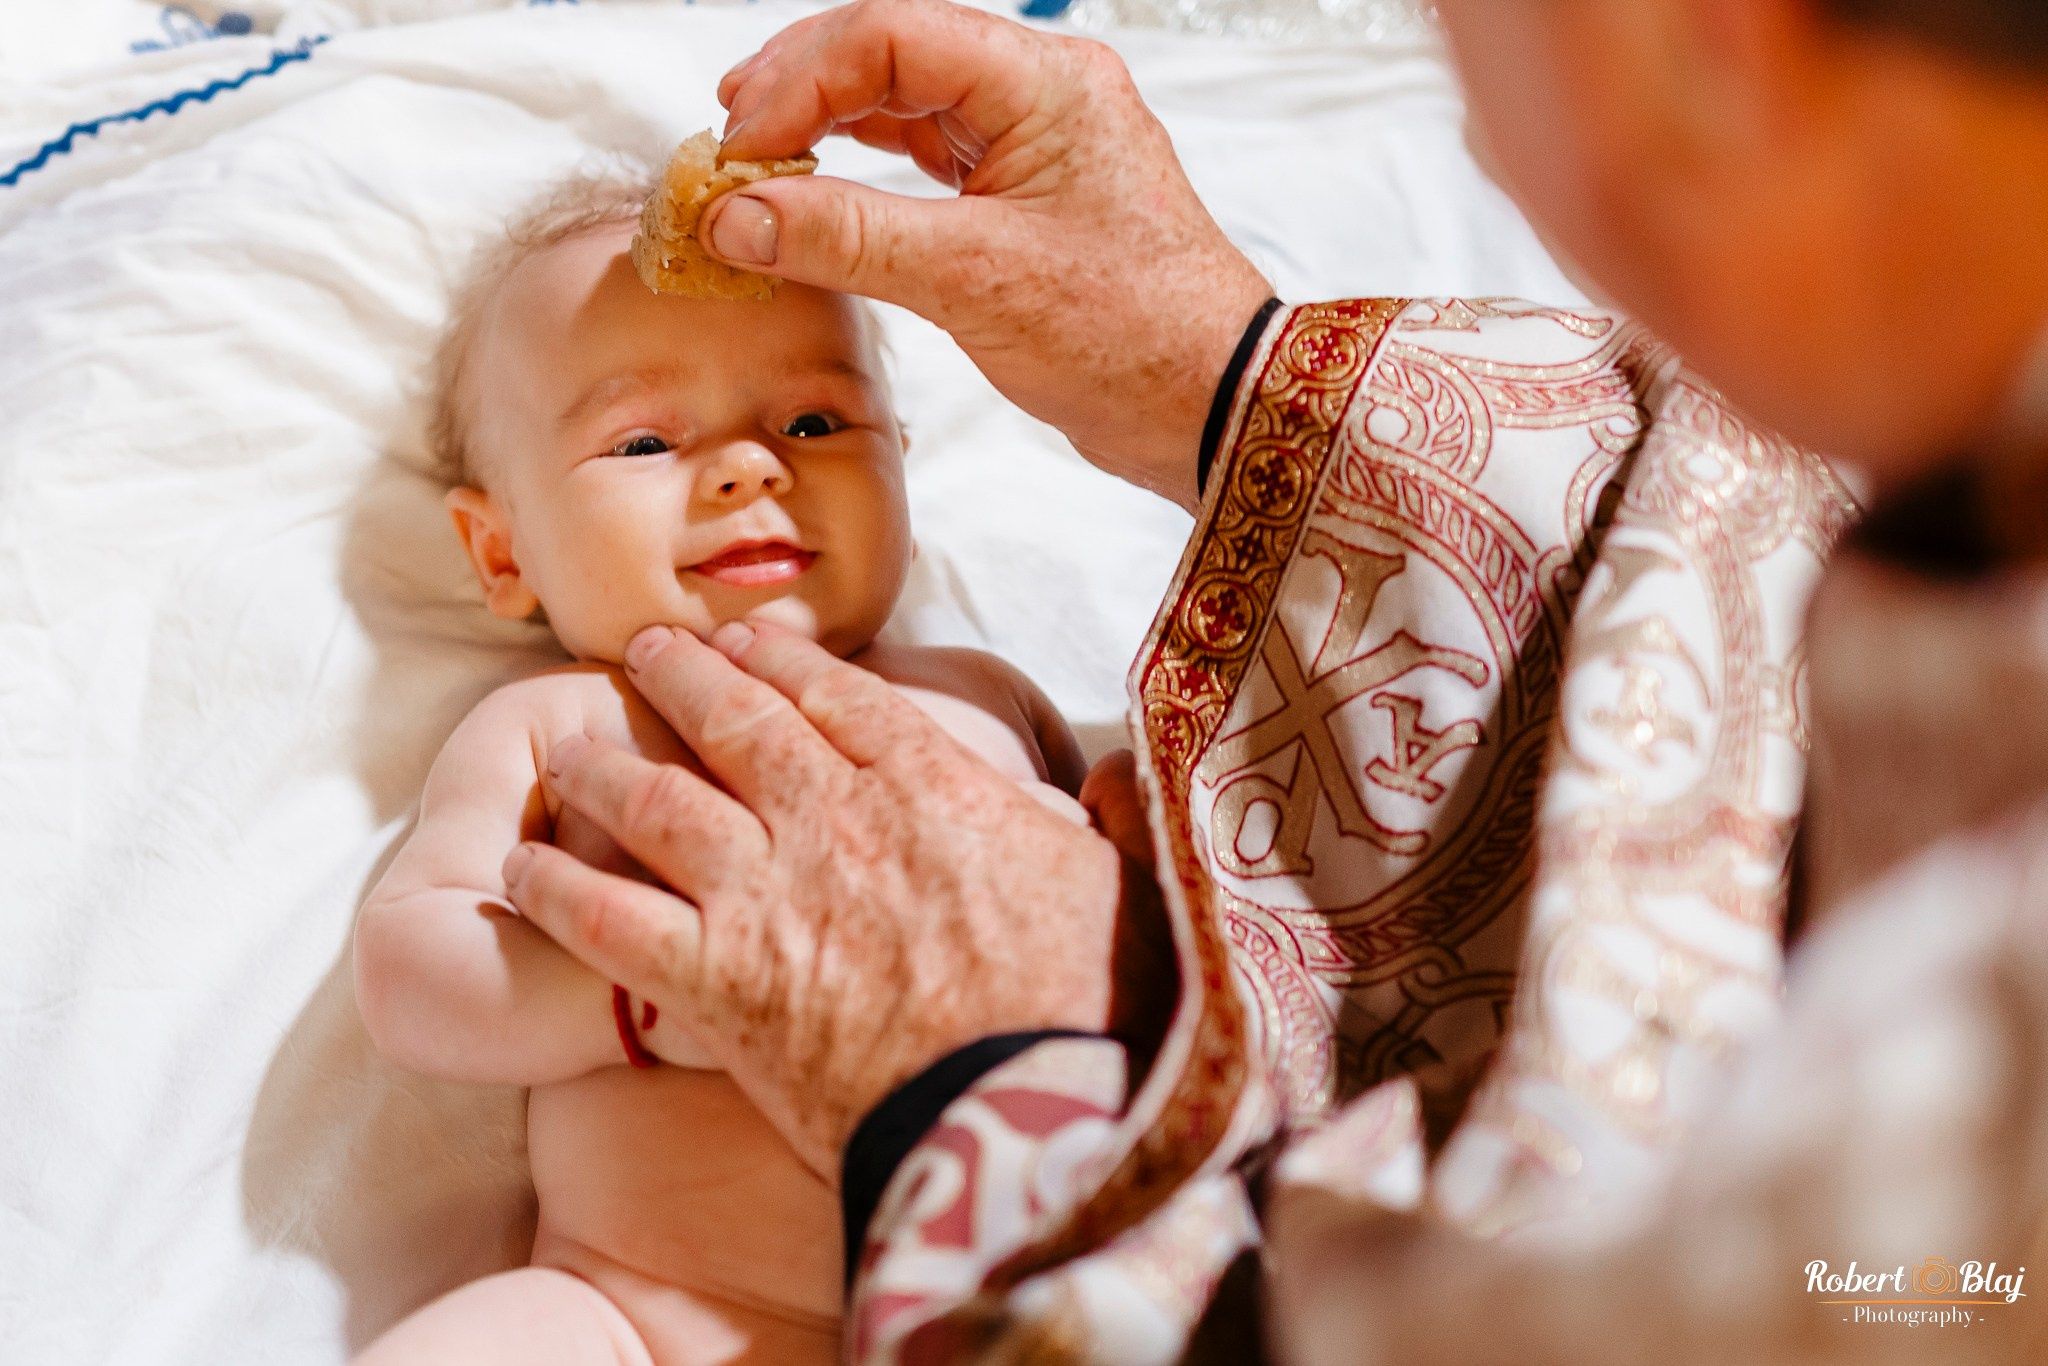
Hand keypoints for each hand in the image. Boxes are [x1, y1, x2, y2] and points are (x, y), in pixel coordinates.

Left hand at [500, 622, 1173, 1175]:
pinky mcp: (716, 981)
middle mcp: (832, 816)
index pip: (839, 697)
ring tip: (566, 746)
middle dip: (683, 679)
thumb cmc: (1087, 1003)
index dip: (781, 663)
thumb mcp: (1120, 885)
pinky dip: (557, 888)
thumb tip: (1119, 771)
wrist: (1022, 1108)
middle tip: (647, 652)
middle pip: (736, 723)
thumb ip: (1104, 818)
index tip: (746, 641)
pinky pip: (610, 919)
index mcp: (929, 784)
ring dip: (606, 765)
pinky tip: (518, 867)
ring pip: (657, 800)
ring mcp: (766, 893)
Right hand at [704, 0, 1272, 508]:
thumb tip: (737, 216)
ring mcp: (1036, 146)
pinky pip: (929, 161)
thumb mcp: (973, 280)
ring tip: (759, 165)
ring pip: (908, 106)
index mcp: (1045, 82)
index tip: (739, 145)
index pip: (892, 34)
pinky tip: (819, 196)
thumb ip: (847, 237)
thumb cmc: (1132, 334)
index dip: (800, 81)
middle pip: (894, 54)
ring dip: (829, 129)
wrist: (1213, 406)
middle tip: (730, 143)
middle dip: (803, 92)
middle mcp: (1043, 95)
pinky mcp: (1027, 201)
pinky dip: (866, 176)